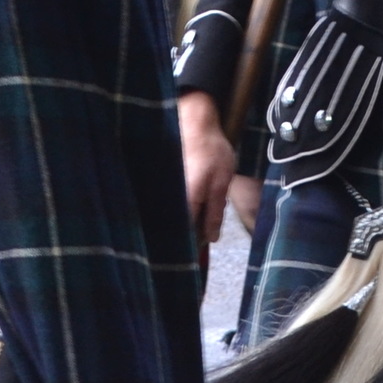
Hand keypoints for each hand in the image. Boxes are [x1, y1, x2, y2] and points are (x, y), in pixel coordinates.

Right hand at [176, 92, 237, 254]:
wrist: (194, 119)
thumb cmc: (212, 149)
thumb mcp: (222, 181)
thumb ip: (215, 210)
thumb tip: (210, 239)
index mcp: (185, 201)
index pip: (183, 237)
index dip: (188, 252)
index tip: (194, 263)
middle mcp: (168, 198)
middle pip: (171, 229)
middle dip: (181, 242)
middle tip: (193, 250)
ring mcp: (163, 191)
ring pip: (168, 218)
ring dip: (176, 227)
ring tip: (189, 231)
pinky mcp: (160, 184)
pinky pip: (165, 205)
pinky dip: (172, 212)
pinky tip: (184, 214)